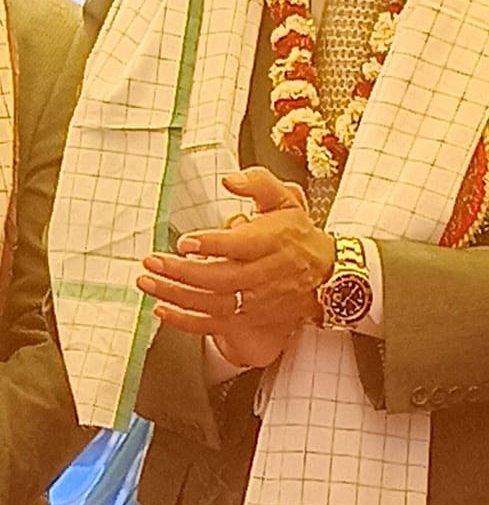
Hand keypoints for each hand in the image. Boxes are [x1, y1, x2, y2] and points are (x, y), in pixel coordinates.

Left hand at [137, 168, 335, 369]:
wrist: (325, 273)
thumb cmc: (296, 233)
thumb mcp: (285, 199)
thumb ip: (258, 183)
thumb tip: (230, 179)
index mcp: (272, 241)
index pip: (240, 245)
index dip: (211, 244)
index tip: (185, 241)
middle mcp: (265, 274)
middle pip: (219, 278)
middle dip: (180, 272)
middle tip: (152, 262)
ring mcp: (257, 300)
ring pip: (213, 302)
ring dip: (176, 295)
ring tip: (148, 282)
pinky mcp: (250, 317)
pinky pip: (215, 324)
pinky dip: (186, 321)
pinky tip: (163, 310)